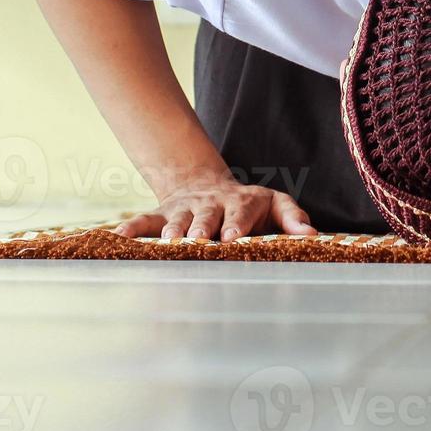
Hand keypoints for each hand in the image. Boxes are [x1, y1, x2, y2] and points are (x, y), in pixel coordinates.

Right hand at [114, 177, 318, 241]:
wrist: (208, 186)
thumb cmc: (250, 207)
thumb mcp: (275, 206)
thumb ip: (293, 218)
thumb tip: (312, 235)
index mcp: (242, 201)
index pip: (241, 211)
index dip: (237, 223)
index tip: (233, 237)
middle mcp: (212, 203)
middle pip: (207, 215)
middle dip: (203, 228)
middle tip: (199, 241)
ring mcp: (185, 208)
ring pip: (178, 218)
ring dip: (173, 231)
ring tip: (170, 244)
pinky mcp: (163, 214)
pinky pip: (145, 221)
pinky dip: (133, 228)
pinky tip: (118, 237)